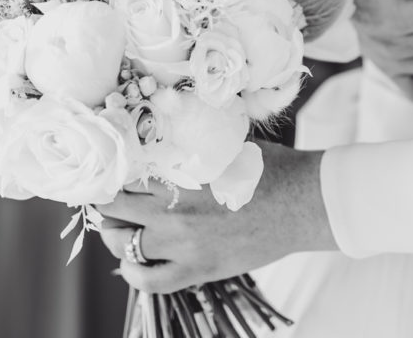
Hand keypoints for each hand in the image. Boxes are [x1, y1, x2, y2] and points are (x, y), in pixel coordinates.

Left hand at [99, 144, 332, 293]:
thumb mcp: (226, 145)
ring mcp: (184, 244)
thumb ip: (190, 144)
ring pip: (123, 243)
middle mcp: (175, 209)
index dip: (111, 169)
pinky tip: (132, 261)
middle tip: (108, 195)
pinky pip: (149, 281)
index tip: (109, 168)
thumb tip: (160, 132)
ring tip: (118, 224)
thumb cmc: (270, 167)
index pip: (124, 172)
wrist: (304, 203)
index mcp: (181, 172)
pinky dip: (132, 273)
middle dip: (107, 199)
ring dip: (114, 233)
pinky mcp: (198, 269)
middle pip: (115, 206)